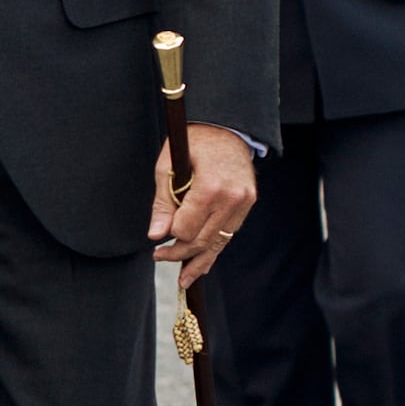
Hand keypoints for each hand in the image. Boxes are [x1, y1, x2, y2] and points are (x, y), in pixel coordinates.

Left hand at [150, 124, 254, 287]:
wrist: (227, 126)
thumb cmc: (192, 142)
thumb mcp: (168, 167)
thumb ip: (163, 204)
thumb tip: (156, 236)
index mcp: (210, 187)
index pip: (186, 229)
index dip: (169, 237)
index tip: (156, 243)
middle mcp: (232, 198)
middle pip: (202, 240)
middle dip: (180, 254)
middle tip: (160, 258)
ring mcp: (244, 203)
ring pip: (219, 242)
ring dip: (199, 260)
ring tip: (184, 280)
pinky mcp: (248, 204)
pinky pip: (229, 233)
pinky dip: (214, 248)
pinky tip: (202, 263)